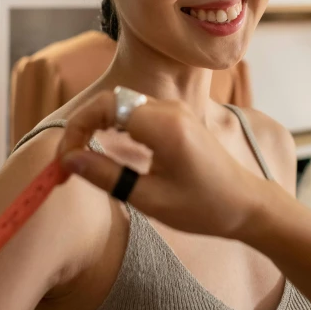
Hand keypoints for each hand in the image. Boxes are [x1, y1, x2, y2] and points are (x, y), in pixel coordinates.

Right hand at [58, 92, 261, 239]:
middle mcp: (169, 109)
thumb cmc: (203, 207)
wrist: (246, 204)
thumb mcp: (150, 199)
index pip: (104, 108)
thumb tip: (69, 160)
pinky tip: (107, 150)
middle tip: (68, 161)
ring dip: (97, 125)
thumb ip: (106, 175)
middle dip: (82, 127)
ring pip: (121, 105)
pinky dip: (114, 126)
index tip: (64, 159)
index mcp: (164, 126)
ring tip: (82, 158)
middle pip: (110, 102)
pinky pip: (135, 111)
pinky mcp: (176, 117)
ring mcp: (174, 110)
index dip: (77, 128)